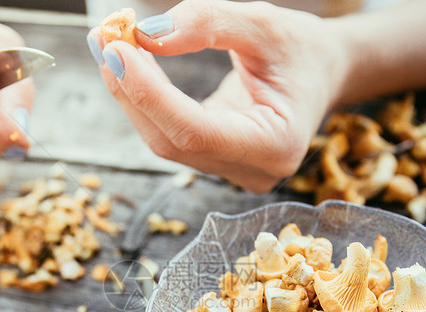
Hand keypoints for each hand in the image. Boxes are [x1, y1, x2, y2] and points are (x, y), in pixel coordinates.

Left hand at [88, 0, 345, 192]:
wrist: (322, 73)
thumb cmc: (301, 49)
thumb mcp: (263, 22)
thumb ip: (206, 24)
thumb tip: (146, 34)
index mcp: (276, 145)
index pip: (195, 132)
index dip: (149, 93)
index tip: (116, 49)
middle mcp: (254, 171)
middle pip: (172, 142)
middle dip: (131, 91)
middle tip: (103, 39)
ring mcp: (234, 174)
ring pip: (165, 141)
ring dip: (132, 94)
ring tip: (112, 46)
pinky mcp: (218, 164)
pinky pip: (171, 136)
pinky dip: (146, 101)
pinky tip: (130, 67)